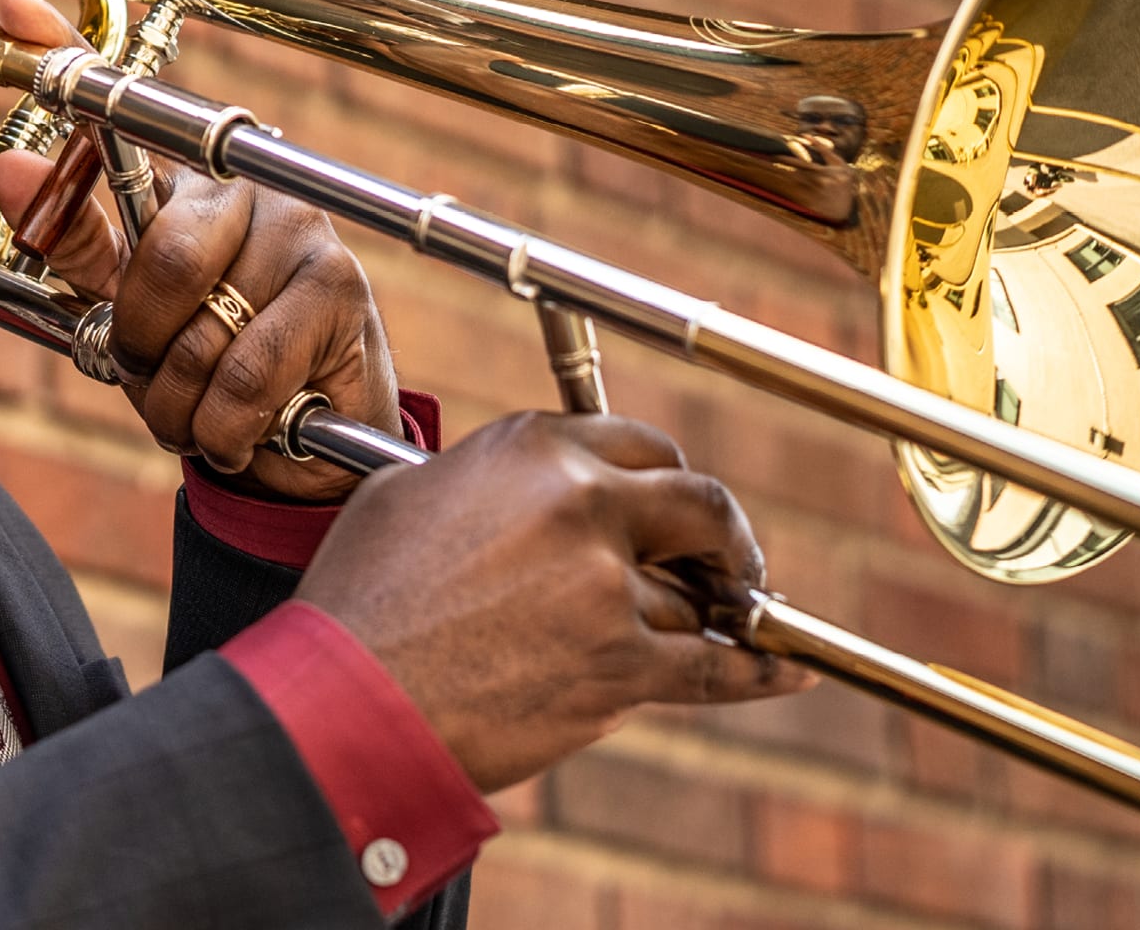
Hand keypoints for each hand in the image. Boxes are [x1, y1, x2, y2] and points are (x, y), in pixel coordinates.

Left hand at [0, 0, 397, 501]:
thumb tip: (6, 170)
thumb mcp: (132, 307)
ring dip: (183, 399)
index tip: (11, 2)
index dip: (61, 54)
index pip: (123, 106)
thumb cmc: (212, 358)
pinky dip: (223, 423)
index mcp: (189, 181)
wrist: (304, 441)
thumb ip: (77, 244)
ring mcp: (301, 230)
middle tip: (157, 371)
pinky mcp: (339, 289)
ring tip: (205, 405)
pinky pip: (244, 374)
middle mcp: (248, 185)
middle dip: (143, 343)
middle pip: (161, 256)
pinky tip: (244, 423)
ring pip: (200, 329)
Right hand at [296, 411, 815, 794]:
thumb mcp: (407, 497)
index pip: (636, 443)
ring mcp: (607, 583)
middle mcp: (579, 501)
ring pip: (692, 592)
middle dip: (719, 532)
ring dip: (705, 613)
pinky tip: (791, 667)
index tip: (669, 507)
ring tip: (720, 623)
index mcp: (530, 448)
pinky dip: (762, 670)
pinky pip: (715, 665)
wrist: (349, 698)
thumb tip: (525, 493)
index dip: (662, 479)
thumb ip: (489, 481)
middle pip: (695, 500)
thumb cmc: (359, 602)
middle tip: (722, 557)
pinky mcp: (621, 664)